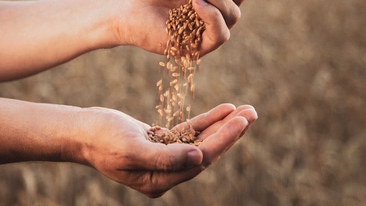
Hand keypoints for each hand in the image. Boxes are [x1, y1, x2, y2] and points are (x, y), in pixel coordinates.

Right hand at [73, 103, 256, 197]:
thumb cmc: (101, 139)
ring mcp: (166, 158)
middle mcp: (167, 173)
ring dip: (224, 126)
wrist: (81, 131)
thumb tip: (199, 157)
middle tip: (252, 112)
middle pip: (207, 152)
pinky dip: (207, 121)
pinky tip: (224, 109)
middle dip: (231, 132)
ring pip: (202, 141)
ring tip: (245, 110)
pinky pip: (191, 132)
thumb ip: (165, 157)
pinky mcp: (163, 143)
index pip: (200, 160)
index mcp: (160, 181)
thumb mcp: (130, 149)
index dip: (223, 140)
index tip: (242, 121)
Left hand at [113, 0, 243, 55]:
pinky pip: (220, 35)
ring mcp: (206, 35)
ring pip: (232, 17)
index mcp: (211, 4)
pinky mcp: (197, 50)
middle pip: (235, 6)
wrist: (129, 11)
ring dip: (219, 1)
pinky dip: (213, 17)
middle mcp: (212, 19)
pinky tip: (196, 4)